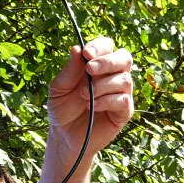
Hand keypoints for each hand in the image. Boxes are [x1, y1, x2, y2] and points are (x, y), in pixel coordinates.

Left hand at [47, 38, 133, 154]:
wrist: (64, 136)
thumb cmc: (62, 109)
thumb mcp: (59, 88)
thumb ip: (69, 70)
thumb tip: (77, 48)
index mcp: (97, 65)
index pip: (107, 46)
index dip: (99, 47)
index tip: (86, 54)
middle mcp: (112, 76)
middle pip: (124, 57)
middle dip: (107, 61)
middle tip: (89, 70)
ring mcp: (120, 93)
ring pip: (124, 79)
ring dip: (102, 85)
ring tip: (84, 96)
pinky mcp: (124, 111)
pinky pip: (123, 99)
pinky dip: (107, 101)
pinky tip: (92, 106)